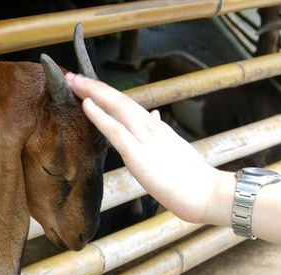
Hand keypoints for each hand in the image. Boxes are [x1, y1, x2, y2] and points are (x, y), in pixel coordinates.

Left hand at [65, 73, 233, 225]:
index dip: (107, 93)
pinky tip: (86, 104)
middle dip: (95, 87)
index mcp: (156, 128)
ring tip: (74, 82)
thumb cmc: (190, 177)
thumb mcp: (174, 149)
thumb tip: (155, 115)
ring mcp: (144, 139)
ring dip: (93, 93)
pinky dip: (100, 116)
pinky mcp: (138, 155)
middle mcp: (149, 127)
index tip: (88, 86)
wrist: (207, 193)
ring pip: (117, 108)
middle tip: (73, 76)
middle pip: (119, 100)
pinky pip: (115, 131)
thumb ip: (161, 131)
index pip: (127, 105)